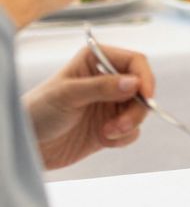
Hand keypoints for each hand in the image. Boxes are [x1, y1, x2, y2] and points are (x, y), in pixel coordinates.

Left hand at [24, 44, 153, 169]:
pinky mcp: (112, 126)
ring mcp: (110, 104)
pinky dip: (123, 137)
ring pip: (140, 111)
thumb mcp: (67, 95)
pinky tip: (104, 139)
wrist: (26, 145)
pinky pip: (133, 131)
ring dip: (129, 124)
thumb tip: (134, 83)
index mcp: (95, 61)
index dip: (144, 78)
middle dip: (136, 108)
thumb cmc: (37, 111)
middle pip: (142, 88)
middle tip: (120, 124)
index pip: (134, 62)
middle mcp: (107, 80)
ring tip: (108, 133)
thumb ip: (101, 87)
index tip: (145, 96)